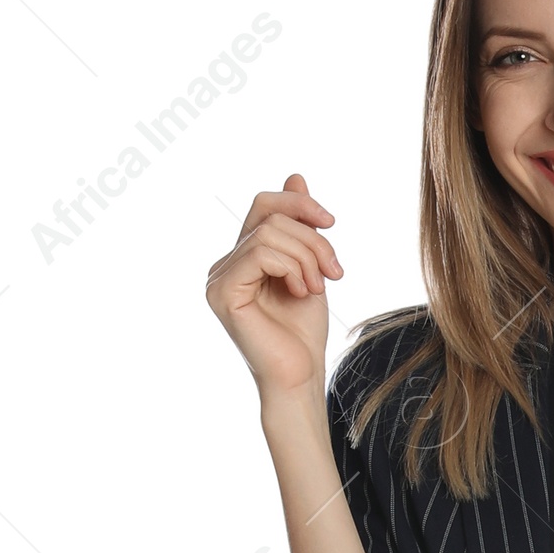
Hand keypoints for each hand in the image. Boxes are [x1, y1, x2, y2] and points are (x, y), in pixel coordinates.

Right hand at [205, 174, 342, 400]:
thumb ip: (299, 226)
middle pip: (269, 216)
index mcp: (242, 258)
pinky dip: (292, 268)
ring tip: (319, 288)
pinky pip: (261, 253)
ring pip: (268, 234)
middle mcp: (224, 265)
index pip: (265, 206)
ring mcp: (219, 279)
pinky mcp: (223, 293)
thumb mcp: (309, 268)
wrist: (301, 377)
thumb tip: (295, 175)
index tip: (331, 223)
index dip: (299, 204)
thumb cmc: (303, 333)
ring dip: (307, 257)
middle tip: (334, 272)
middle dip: (312, 239)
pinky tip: (303, 293)